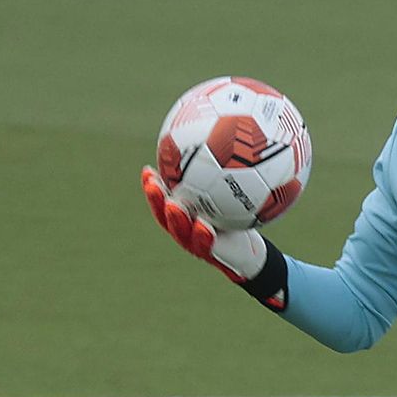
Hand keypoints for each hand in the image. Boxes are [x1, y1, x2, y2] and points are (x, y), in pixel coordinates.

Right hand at [140, 166, 267, 281]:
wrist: (249, 250)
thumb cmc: (237, 218)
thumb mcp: (232, 193)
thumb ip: (222, 173)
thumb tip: (219, 142)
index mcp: (184, 213)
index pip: (164, 198)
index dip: (152, 186)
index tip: (147, 169)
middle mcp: (185, 228)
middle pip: (164, 214)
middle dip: (156, 199)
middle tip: (152, 183)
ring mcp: (195, 242)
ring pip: (180, 231)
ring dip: (175, 218)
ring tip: (172, 205)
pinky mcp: (211, 254)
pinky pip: (205, 244)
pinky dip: (203, 235)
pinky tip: (203, 225)